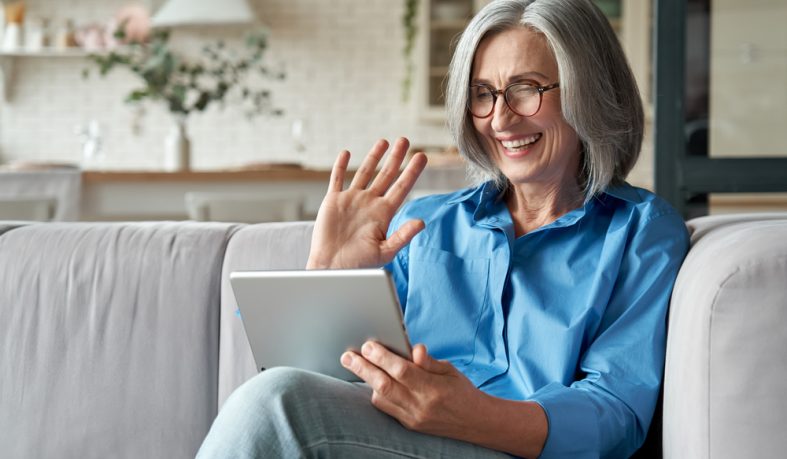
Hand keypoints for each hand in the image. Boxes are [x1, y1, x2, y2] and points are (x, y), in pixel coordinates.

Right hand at [306, 137, 427, 268]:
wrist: (332, 268)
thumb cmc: (359, 264)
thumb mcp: (385, 251)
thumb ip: (403, 236)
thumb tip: (421, 222)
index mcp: (384, 213)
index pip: (402, 187)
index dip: (412, 171)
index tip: (422, 157)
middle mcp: (370, 203)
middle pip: (386, 175)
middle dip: (396, 158)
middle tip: (405, 140)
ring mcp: (352, 200)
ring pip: (364, 172)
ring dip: (373, 157)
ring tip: (383, 142)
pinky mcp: (333, 201)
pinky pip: (337, 179)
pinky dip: (341, 166)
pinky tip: (346, 153)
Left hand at [340, 342, 490, 438]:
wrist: (475, 422)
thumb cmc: (462, 391)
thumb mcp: (450, 371)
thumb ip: (429, 361)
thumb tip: (414, 348)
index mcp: (433, 388)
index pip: (401, 371)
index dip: (382, 357)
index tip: (368, 345)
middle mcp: (421, 406)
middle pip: (384, 386)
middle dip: (363, 369)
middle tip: (347, 356)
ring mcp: (413, 418)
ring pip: (381, 399)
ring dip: (367, 381)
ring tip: (356, 364)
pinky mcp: (409, 425)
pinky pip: (386, 409)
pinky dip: (377, 394)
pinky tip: (372, 382)